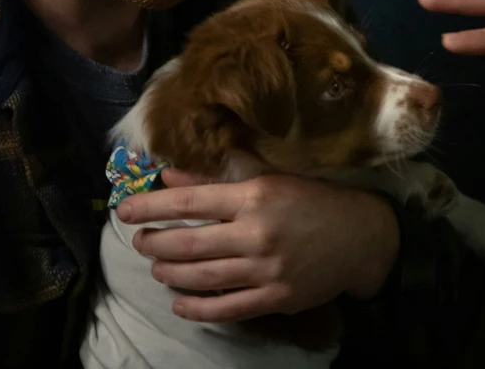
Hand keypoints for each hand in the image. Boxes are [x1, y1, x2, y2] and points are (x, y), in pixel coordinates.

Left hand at [117, 169, 399, 322]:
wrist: (359, 235)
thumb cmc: (310, 199)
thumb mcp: (267, 177)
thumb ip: (216, 178)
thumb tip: (170, 177)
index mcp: (253, 195)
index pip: (190, 202)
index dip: (151, 206)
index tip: (125, 211)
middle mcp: (256, 233)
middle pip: (189, 244)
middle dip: (155, 244)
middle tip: (139, 242)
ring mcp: (266, 270)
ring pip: (203, 278)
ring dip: (171, 274)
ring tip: (156, 268)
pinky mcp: (276, 298)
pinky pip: (227, 308)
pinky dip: (198, 308)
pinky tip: (179, 302)